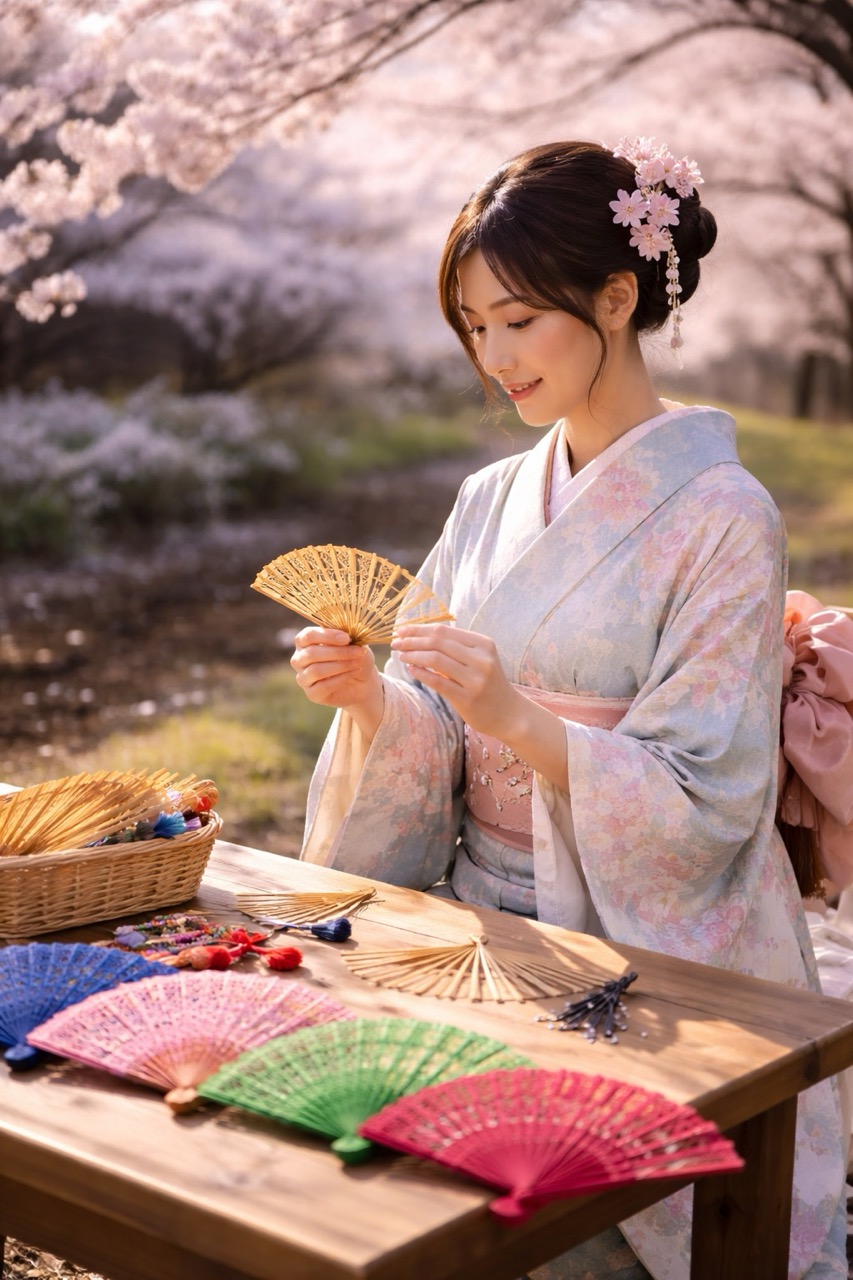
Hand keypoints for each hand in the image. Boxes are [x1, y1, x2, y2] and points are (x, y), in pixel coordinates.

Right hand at [290, 627, 384, 737]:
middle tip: (358, 652)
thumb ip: (349, 638)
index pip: (308, 635)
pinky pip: (323, 686)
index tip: (347, 638)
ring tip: (357, 663)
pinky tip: (354, 672)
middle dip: (338, 652)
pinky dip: (341, 678)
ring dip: (340, 665)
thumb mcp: (355, 644)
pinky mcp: (312, 694)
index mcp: (305, 641)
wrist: (361, 682)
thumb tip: (348, 638)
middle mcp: (299, 659)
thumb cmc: (354, 657)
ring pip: (316, 670)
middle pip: (311, 653)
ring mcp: (303, 678)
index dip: (327, 635)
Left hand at [391, 623, 522, 740]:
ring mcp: (475, 680)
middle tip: (395, 643)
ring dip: (413, 655)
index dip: (419, 629)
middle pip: (438, 642)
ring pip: (435, 660)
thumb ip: (456, 647)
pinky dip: (421, 673)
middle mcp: (481, 659)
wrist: (509, 713)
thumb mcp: (480, 658)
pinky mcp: (467, 699)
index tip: (402, 630)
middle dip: (412, 640)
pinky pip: (438, 682)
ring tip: (401, 655)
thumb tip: (420, 634)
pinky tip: (411, 669)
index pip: (444, 630)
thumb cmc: (489, 683)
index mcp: (483, 644)